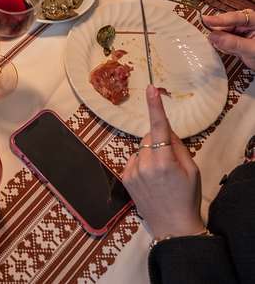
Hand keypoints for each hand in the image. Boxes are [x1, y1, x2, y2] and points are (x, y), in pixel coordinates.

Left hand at [122, 85, 204, 239]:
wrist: (173, 227)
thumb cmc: (186, 197)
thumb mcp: (192, 170)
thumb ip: (178, 146)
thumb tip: (166, 130)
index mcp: (165, 161)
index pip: (159, 128)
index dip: (155, 107)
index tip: (151, 89)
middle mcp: (145, 164)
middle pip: (150, 138)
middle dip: (159, 143)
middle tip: (170, 164)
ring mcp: (132, 171)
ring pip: (141, 149)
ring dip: (149, 155)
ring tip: (159, 177)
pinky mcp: (124, 177)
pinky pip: (133, 159)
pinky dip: (141, 164)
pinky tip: (149, 180)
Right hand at [203, 9, 254, 68]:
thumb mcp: (252, 50)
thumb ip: (234, 43)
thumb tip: (213, 36)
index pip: (237, 17)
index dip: (221, 19)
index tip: (206, 20)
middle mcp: (248, 24)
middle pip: (228, 23)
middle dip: (219, 29)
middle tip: (209, 35)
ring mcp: (242, 32)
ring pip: (225, 31)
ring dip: (220, 39)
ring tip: (225, 47)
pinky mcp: (237, 40)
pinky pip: (225, 40)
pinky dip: (223, 45)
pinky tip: (229, 50)